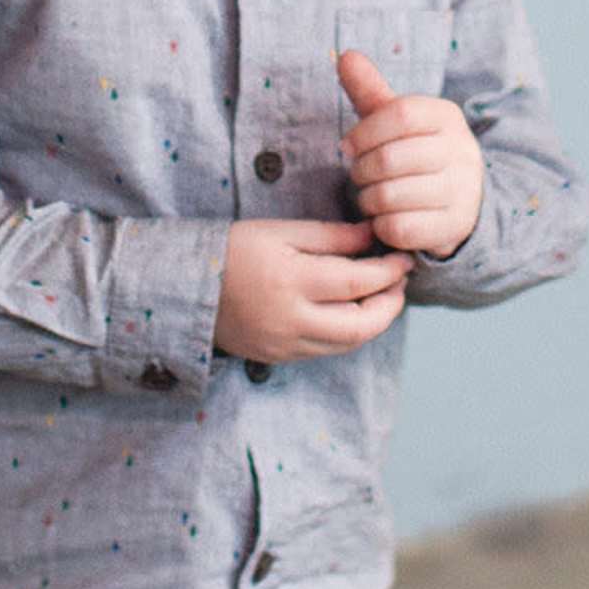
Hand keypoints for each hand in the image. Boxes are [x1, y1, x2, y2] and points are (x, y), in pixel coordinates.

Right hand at [218, 217, 409, 359]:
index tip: (403, 259)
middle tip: (400, 282)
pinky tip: (351, 311)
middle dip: (390, 305)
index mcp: (290, 281)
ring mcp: (284, 345)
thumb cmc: (232, 249)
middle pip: (361, 325)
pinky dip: (347, 332)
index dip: (388, 272)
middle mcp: (290, 320)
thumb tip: (372, 237)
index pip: (358, 282)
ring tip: (382, 296)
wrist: (185, 288)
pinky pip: (325, 350)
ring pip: (347, 343)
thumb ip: (330, 236)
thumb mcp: (279, 231)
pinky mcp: (278, 357)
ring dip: (373, 322)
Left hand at [338, 46, 486, 265]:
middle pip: (391, 158)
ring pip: (392, 196)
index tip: (347, 146)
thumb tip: (346, 55)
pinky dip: (382, 225)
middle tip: (356, 175)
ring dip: (368, 200)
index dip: (364, 132)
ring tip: (370, 196)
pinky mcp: (454, 226)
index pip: (402, 114)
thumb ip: (371, 90)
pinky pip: (401, 228)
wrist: (462, 199)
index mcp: (447, 116)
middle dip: (360, 170)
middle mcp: (462, 151)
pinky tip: (384, 217)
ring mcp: (463, 191)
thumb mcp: (397, 120)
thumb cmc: (416, 151)